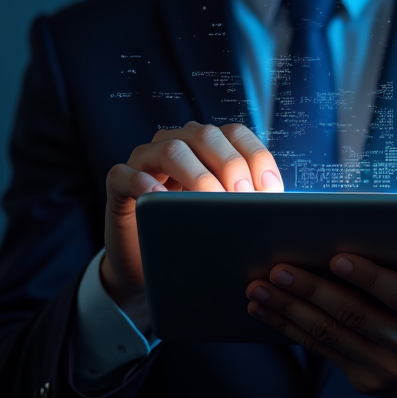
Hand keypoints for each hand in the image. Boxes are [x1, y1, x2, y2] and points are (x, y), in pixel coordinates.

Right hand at [100, 121, 282, 323]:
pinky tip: (160, 200)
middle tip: (245, 198)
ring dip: (197, 175)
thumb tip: (278, 205)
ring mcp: (144, 160)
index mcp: (206, 146)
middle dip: (230, 165)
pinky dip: (144, 183)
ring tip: (213, 202)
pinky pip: (126, 173)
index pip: (235, 133)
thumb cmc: (192, 233)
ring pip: (172, 149)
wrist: (147, 264)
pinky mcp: (118, 182)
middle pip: (205, 135)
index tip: (272, 190)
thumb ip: (245, 201)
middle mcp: (176, 144)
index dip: (256, 156)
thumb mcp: (224, 216)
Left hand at [245, 247, 396, 397]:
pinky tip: (266, 309)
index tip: (337, 256)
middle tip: (279, 267)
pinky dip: (290, 328)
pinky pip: (321, 349)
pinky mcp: (362, 379)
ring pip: (331, 333)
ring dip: (290, 309)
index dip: (369, 277)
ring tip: (260, 286)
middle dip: (312, 290)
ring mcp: (386, 367)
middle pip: (355, 315)